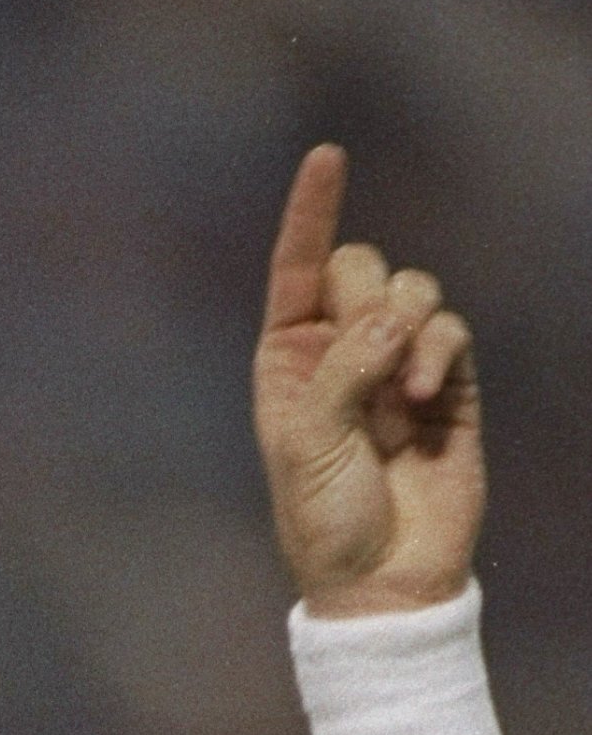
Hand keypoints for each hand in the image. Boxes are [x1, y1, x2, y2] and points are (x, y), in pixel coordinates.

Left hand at [253, 144, 484, 616]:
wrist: (382, 580)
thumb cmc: (325, 519)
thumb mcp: (310, 440)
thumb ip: (345, 364)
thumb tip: (399, 313)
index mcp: (288, 362)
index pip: (298, 270)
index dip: (311, 212)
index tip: (327, 155)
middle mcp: (340, 353)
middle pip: (362, 266)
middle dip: (366, 299)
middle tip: (365, 364)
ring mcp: (395, 365)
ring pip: (412, 288)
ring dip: (407, 326)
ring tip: (401, 394)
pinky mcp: (446, 382)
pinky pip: (448, 328)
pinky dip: (437, 350)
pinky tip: (422, 397)